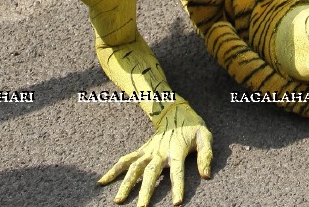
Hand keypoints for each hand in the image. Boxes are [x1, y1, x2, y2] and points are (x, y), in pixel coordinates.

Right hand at [98, 104, 212, 206]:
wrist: (175, 110)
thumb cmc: (192, 126)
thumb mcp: (205, 136)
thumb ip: (206, 155)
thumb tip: (206, 175)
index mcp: (177, 150)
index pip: (177, 171)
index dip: (177, 186)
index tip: (177, 203)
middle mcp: (160, 152)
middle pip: (151, 173)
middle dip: (146, 191)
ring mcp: (148, 151)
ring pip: (134, 168)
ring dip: (126, 184)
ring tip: (118, 201)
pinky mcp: (142, 151)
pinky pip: (125, 161)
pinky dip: (113, 170)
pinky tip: (102, 181)